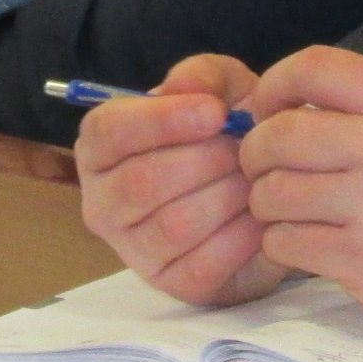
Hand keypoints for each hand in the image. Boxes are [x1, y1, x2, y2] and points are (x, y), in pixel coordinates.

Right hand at [75, 53, 286, 308]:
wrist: (262, 190)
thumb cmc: (226, 132)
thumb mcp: (219, 88)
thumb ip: (202, 77)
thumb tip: (188, 90)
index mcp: (100, 147)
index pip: (109, 132)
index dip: (161, 121)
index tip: (216, 113)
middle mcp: (102, 202)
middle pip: (142, 182)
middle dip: (206, 161)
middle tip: (249, 149)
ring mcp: (133, 250)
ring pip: (174, 225)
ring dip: (227, 197)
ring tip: (256, 179)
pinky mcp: (172, 284)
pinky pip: (203, 265)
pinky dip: (241, 237)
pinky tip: (260, 216)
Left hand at [238, 46, 362, 361]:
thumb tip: (284, 109)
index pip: (312, 67)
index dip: (272, 86)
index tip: (264, 110)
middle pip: (278, 136)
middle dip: (257, 154)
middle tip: (266, 170)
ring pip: (272, 193)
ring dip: (268, 204)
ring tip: (291, 210)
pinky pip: (286, 242)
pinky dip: (284, 243)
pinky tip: (308, 243)